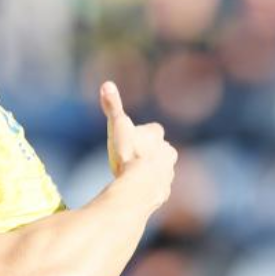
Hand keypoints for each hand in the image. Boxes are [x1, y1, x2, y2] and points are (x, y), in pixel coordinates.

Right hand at [100, 82, 176, 209]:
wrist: (138, 188)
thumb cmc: (128, 154)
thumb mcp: (117, 126)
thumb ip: (113, 106)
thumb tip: (106, 84)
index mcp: (158, 136)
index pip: (151, 130)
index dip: (139, 134)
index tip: (127, 139)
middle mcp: (168, 152)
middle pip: (158, 148)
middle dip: (147, 151)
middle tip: (128, 158)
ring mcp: (168, 173)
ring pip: (159, 168)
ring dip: (148, 170)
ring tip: (130, 176)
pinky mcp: (164, 191)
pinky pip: (156, 187)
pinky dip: (148, 188)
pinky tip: (136, 190)